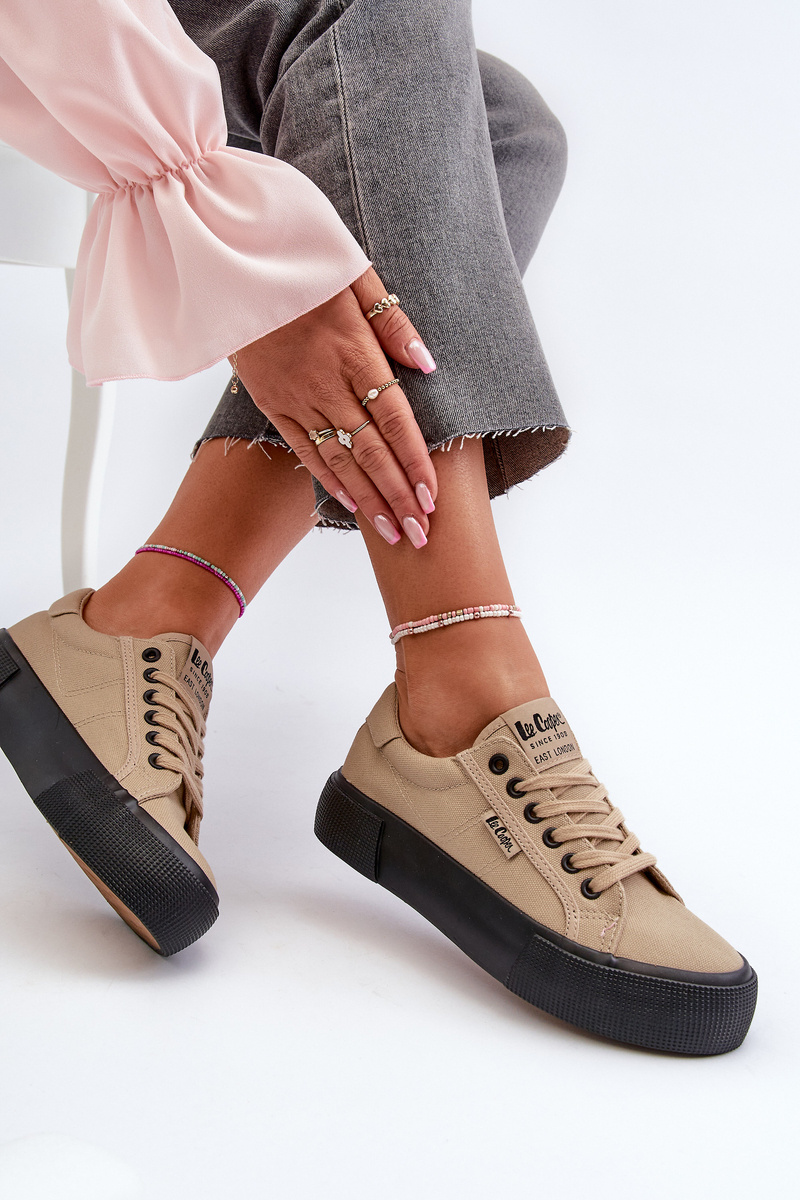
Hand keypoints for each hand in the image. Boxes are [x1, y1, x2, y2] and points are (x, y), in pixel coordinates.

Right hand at [231, 267, 437, 546]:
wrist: (229, 261)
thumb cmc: (300, 261)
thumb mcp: (353, 273)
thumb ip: (391, 321)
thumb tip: (426, 363)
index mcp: (353, 351)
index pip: (394, 419)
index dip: (415, 461)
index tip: (433, 497)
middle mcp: (327, 383)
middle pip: (372, 451)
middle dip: (399, 497)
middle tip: (422, 535)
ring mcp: (297, 397)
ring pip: (341, 460)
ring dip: (370, 500)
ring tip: (395, 533)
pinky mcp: (273, 403)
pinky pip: (305, 449)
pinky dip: (330, 479)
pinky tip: (352, 504)